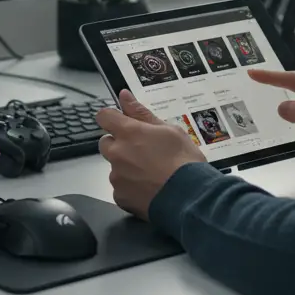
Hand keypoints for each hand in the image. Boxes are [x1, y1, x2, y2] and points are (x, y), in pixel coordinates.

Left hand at [96, 90, 206, 218]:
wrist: (190, 198)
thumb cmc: (184, 161)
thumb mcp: (170, 130)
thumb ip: (142, 113)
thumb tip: (124, 96)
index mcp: (128, 132)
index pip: (104, 116)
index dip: (112, 118)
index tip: (123, 123)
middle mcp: (117, 153)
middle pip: (105, 143)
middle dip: (119, 144)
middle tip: (143, 151)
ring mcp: (117, 177)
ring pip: (114, 167)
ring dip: (126, 167)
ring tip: (151, 174)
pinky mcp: (120, 197)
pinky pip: (120, 188)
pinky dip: (131, 187)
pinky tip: (149, 188)